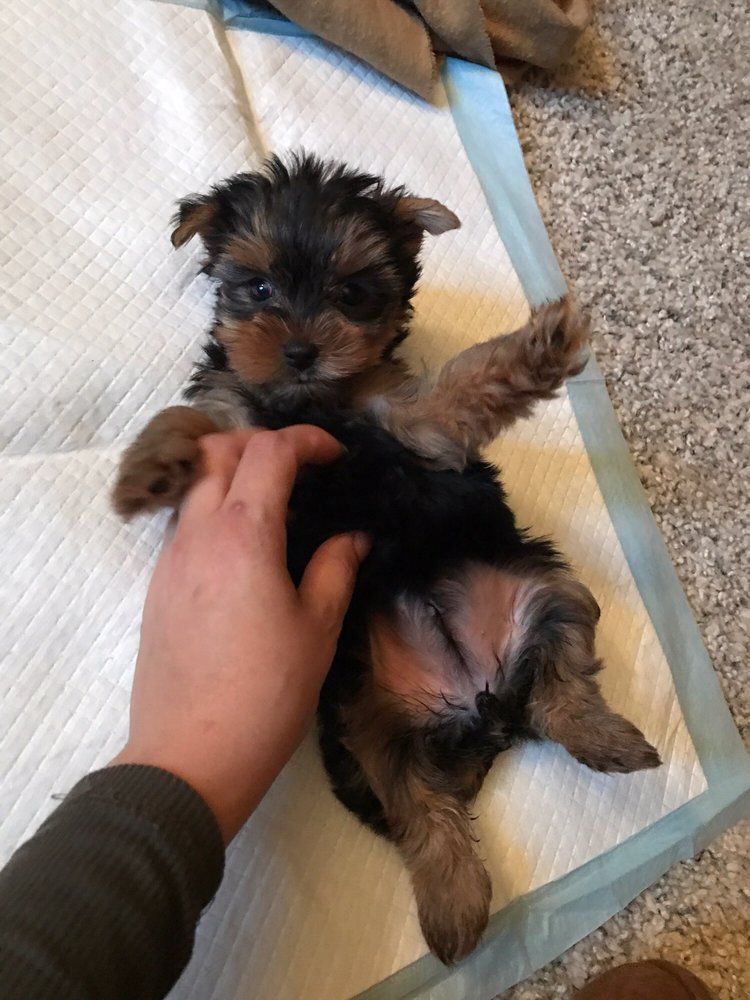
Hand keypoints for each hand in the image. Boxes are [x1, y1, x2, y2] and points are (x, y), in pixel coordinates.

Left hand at [111, 425, 368, 841]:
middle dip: (260, 444)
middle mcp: (198, 533)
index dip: (306, 440)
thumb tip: (353, 537)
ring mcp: (170, 558)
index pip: (269, 452)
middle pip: (217, 451)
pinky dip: (215, 511)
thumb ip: (336, 568)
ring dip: (233, 475)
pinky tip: (245, 551)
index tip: (335, 456)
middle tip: (300, 469)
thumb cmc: (267, 693)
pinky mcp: (158, 586)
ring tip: (275, 508)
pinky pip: (185, 524)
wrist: (190, 756)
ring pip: (196, 486)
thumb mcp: (317, 629)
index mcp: (244, 533)